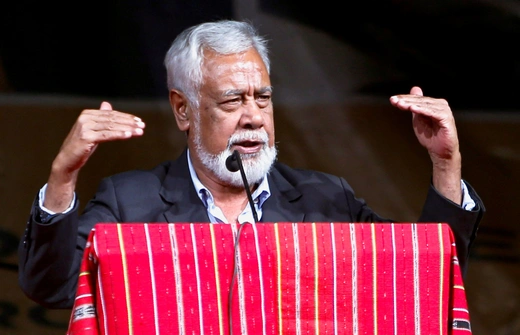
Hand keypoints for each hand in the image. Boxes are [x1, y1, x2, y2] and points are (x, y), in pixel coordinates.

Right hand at [44, 102, 144, 211]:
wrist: (67, 160)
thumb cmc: (81, 145)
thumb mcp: (93, 129)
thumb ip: (100, 117)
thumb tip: (107, 104)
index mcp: (88, 114)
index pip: (111, 114)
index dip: (126, 117)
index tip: (139, 120)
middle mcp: (85, 118)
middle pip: (112, 119)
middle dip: (129, 122)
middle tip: (142, 125)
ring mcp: (85, 127)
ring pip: (111, 126)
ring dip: (127, 128)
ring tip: (139, 131)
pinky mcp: (86, 137)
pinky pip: (106, 135)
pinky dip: (119, 134)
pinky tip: (128, 135)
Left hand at [389, 86, 461, 203]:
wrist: (440, 151)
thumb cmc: (430, 136)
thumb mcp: (419, 119)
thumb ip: (415, 106)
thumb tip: (414, 88)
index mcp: (433, 104)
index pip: (417, 99)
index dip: (404, 98)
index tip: (392, 100)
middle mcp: (440, 104)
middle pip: (420, 101)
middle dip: (406, 101)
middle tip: (395, 101)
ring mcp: (444, 111)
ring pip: (425, 105)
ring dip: (412, 104)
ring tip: (401, 104)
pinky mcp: (446, 118)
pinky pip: (433, 113)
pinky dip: (423, 110)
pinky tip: (413, 110)